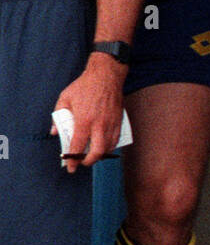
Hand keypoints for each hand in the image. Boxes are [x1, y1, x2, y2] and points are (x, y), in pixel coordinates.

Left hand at [53, 54, 126, 172]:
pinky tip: (102, 145)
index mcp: (84, 120)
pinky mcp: (119, 121)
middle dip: (89, 161)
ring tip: (91, 154)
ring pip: (108, 148)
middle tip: (82, 162)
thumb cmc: (84, 86)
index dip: (73, 160)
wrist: (106, 76)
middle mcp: (99, 124)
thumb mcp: (65, 98)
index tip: (71, 168)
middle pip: (97, 152)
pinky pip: (116, 140)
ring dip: (99, 155)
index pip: (78, 146)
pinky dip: (109, 146)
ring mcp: (111, 123)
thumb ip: (58, 116)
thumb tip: (55, 132)